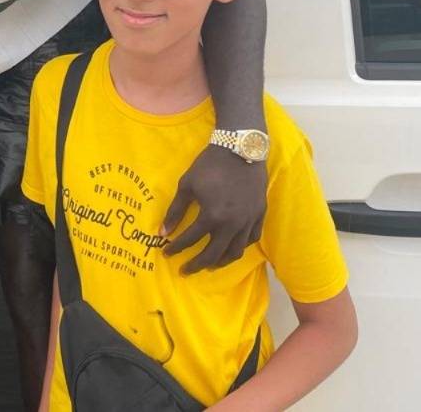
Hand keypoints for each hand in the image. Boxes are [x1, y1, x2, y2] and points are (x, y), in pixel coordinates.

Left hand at [161, 143, 266, 272]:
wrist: (239, 149)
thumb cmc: (209, 165)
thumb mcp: (187, 185)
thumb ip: (175, 211)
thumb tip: (161, 232)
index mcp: (212, 217)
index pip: (190, 240)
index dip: (176, 248)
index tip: (166, 252)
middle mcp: (232, 225)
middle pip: (213, 254)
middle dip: (197, 264)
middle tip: (185, 270)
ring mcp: (248, 222)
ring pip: (235, 252)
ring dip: (220, 261)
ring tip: (209, 265)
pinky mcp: (259, 215)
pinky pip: (251, 240)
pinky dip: (239, 247)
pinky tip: (231, 248)